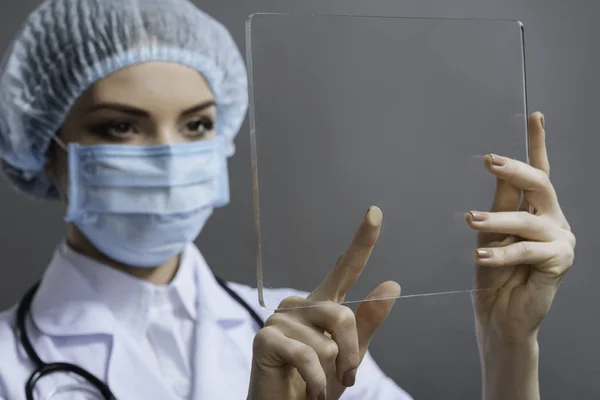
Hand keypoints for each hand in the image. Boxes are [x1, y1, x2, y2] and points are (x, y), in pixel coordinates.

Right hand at [248, 207, 399, 399]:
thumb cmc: (317, 382)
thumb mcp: (349, 356)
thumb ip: (368, 323)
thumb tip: (392, 284)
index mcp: (323, 304)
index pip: (345, 268)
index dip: (362, 241)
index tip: (374, 212)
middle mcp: (300, 304)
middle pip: (343, 315)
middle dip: (351, 353)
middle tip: (345, 377)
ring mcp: (280, 319)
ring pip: (326, 340)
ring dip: (330, 372)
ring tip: (318, 383)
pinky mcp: (265, 338)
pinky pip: (307, 356)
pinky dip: (316, 381)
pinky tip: (308, 390)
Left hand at [465, 112, 574, 399]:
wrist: (499, 314)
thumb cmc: (493, 273)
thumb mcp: (491, 233)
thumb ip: (500, 203)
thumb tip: (498, 168)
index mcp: (536, 210)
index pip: (537, 173)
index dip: (537, 144)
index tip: (535, 116)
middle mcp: (552, 221)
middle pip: (540, 186)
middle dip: (517, 171)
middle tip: (491, 162)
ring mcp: (559, 242)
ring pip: (529, 219)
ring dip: (498, 219)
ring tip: (472, 221)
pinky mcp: (558, 264)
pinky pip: (528, 251)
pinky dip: (503, 253)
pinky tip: (481, 258)